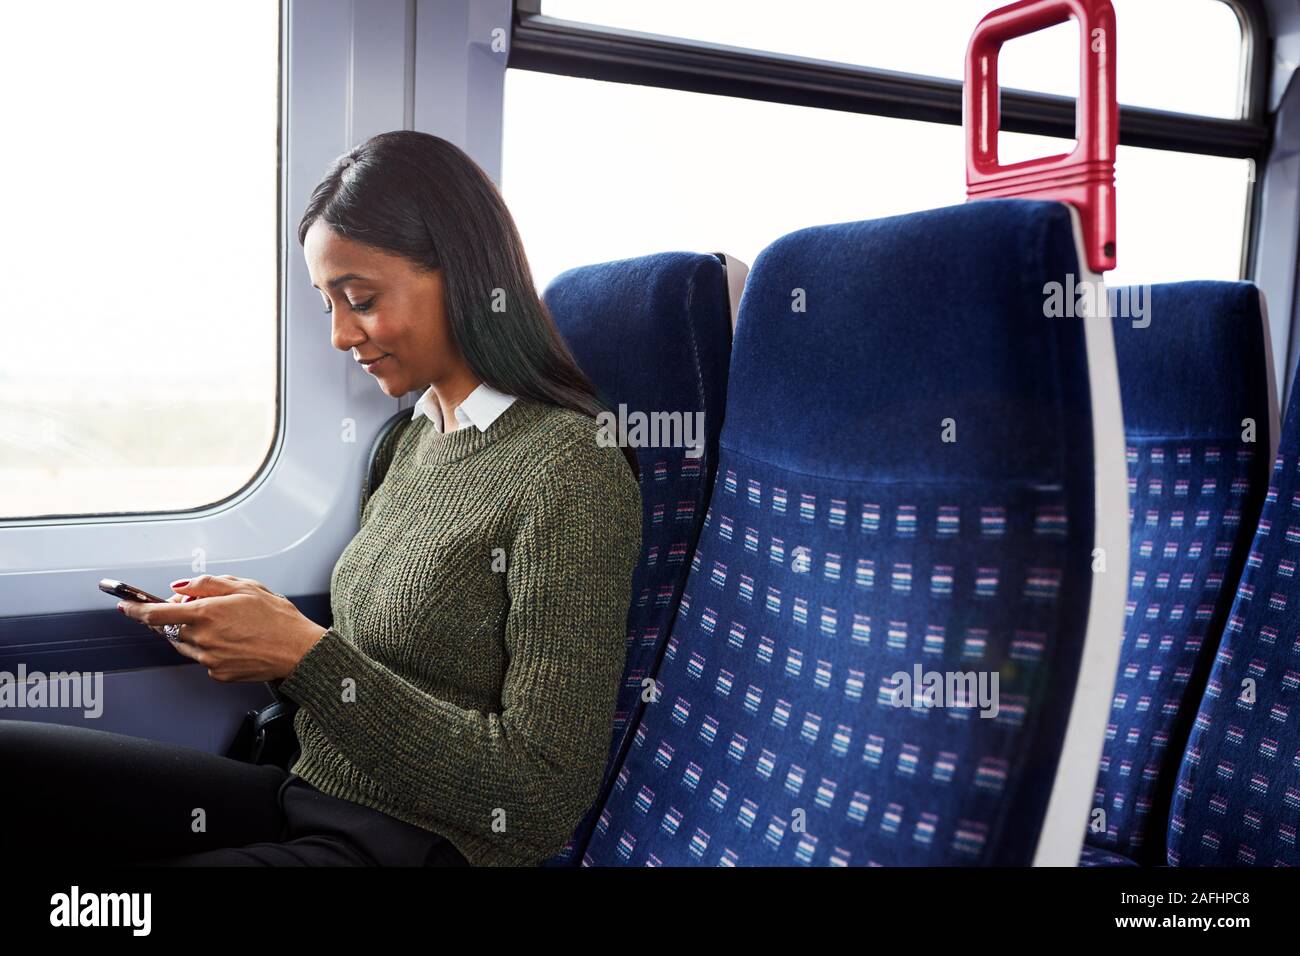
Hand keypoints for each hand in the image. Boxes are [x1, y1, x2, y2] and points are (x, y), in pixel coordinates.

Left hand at [117, 574, 326, 682]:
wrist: (299, 651)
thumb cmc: (278, 617)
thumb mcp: (246, 587)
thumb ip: (208, 584)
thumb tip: (180, 587)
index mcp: (208, 613)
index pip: (157, 613)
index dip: (136, 610)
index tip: (125, 605)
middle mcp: (203, 638)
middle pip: (171, 629)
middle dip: (178, 617)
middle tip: (203, 608)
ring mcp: (209, 659)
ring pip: (185, 644)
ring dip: (194, 632)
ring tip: (226, 624)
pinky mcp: (218, 674)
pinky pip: (204, 658)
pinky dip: (211, 647)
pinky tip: (235, 640)